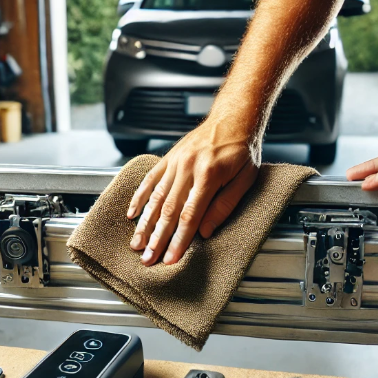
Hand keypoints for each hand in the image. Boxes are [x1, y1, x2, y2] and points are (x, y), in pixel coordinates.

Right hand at [127, 118, 258, 265]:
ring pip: (155, 198)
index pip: (189, 216)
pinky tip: (132, 214)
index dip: (178, 240)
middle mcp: (188, 168)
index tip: (170, 258)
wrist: (234, 118)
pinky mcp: (169, 158)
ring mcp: (175, 162)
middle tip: (147, 259)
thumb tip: (205, 231)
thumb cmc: (242, 150)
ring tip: (137, 244)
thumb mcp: (245, 179)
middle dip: (156, 238)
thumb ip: (225, 206)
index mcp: (208, 175)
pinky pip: (150, 179)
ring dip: (144, 224)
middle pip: (168, 211)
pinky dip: (139, 198)